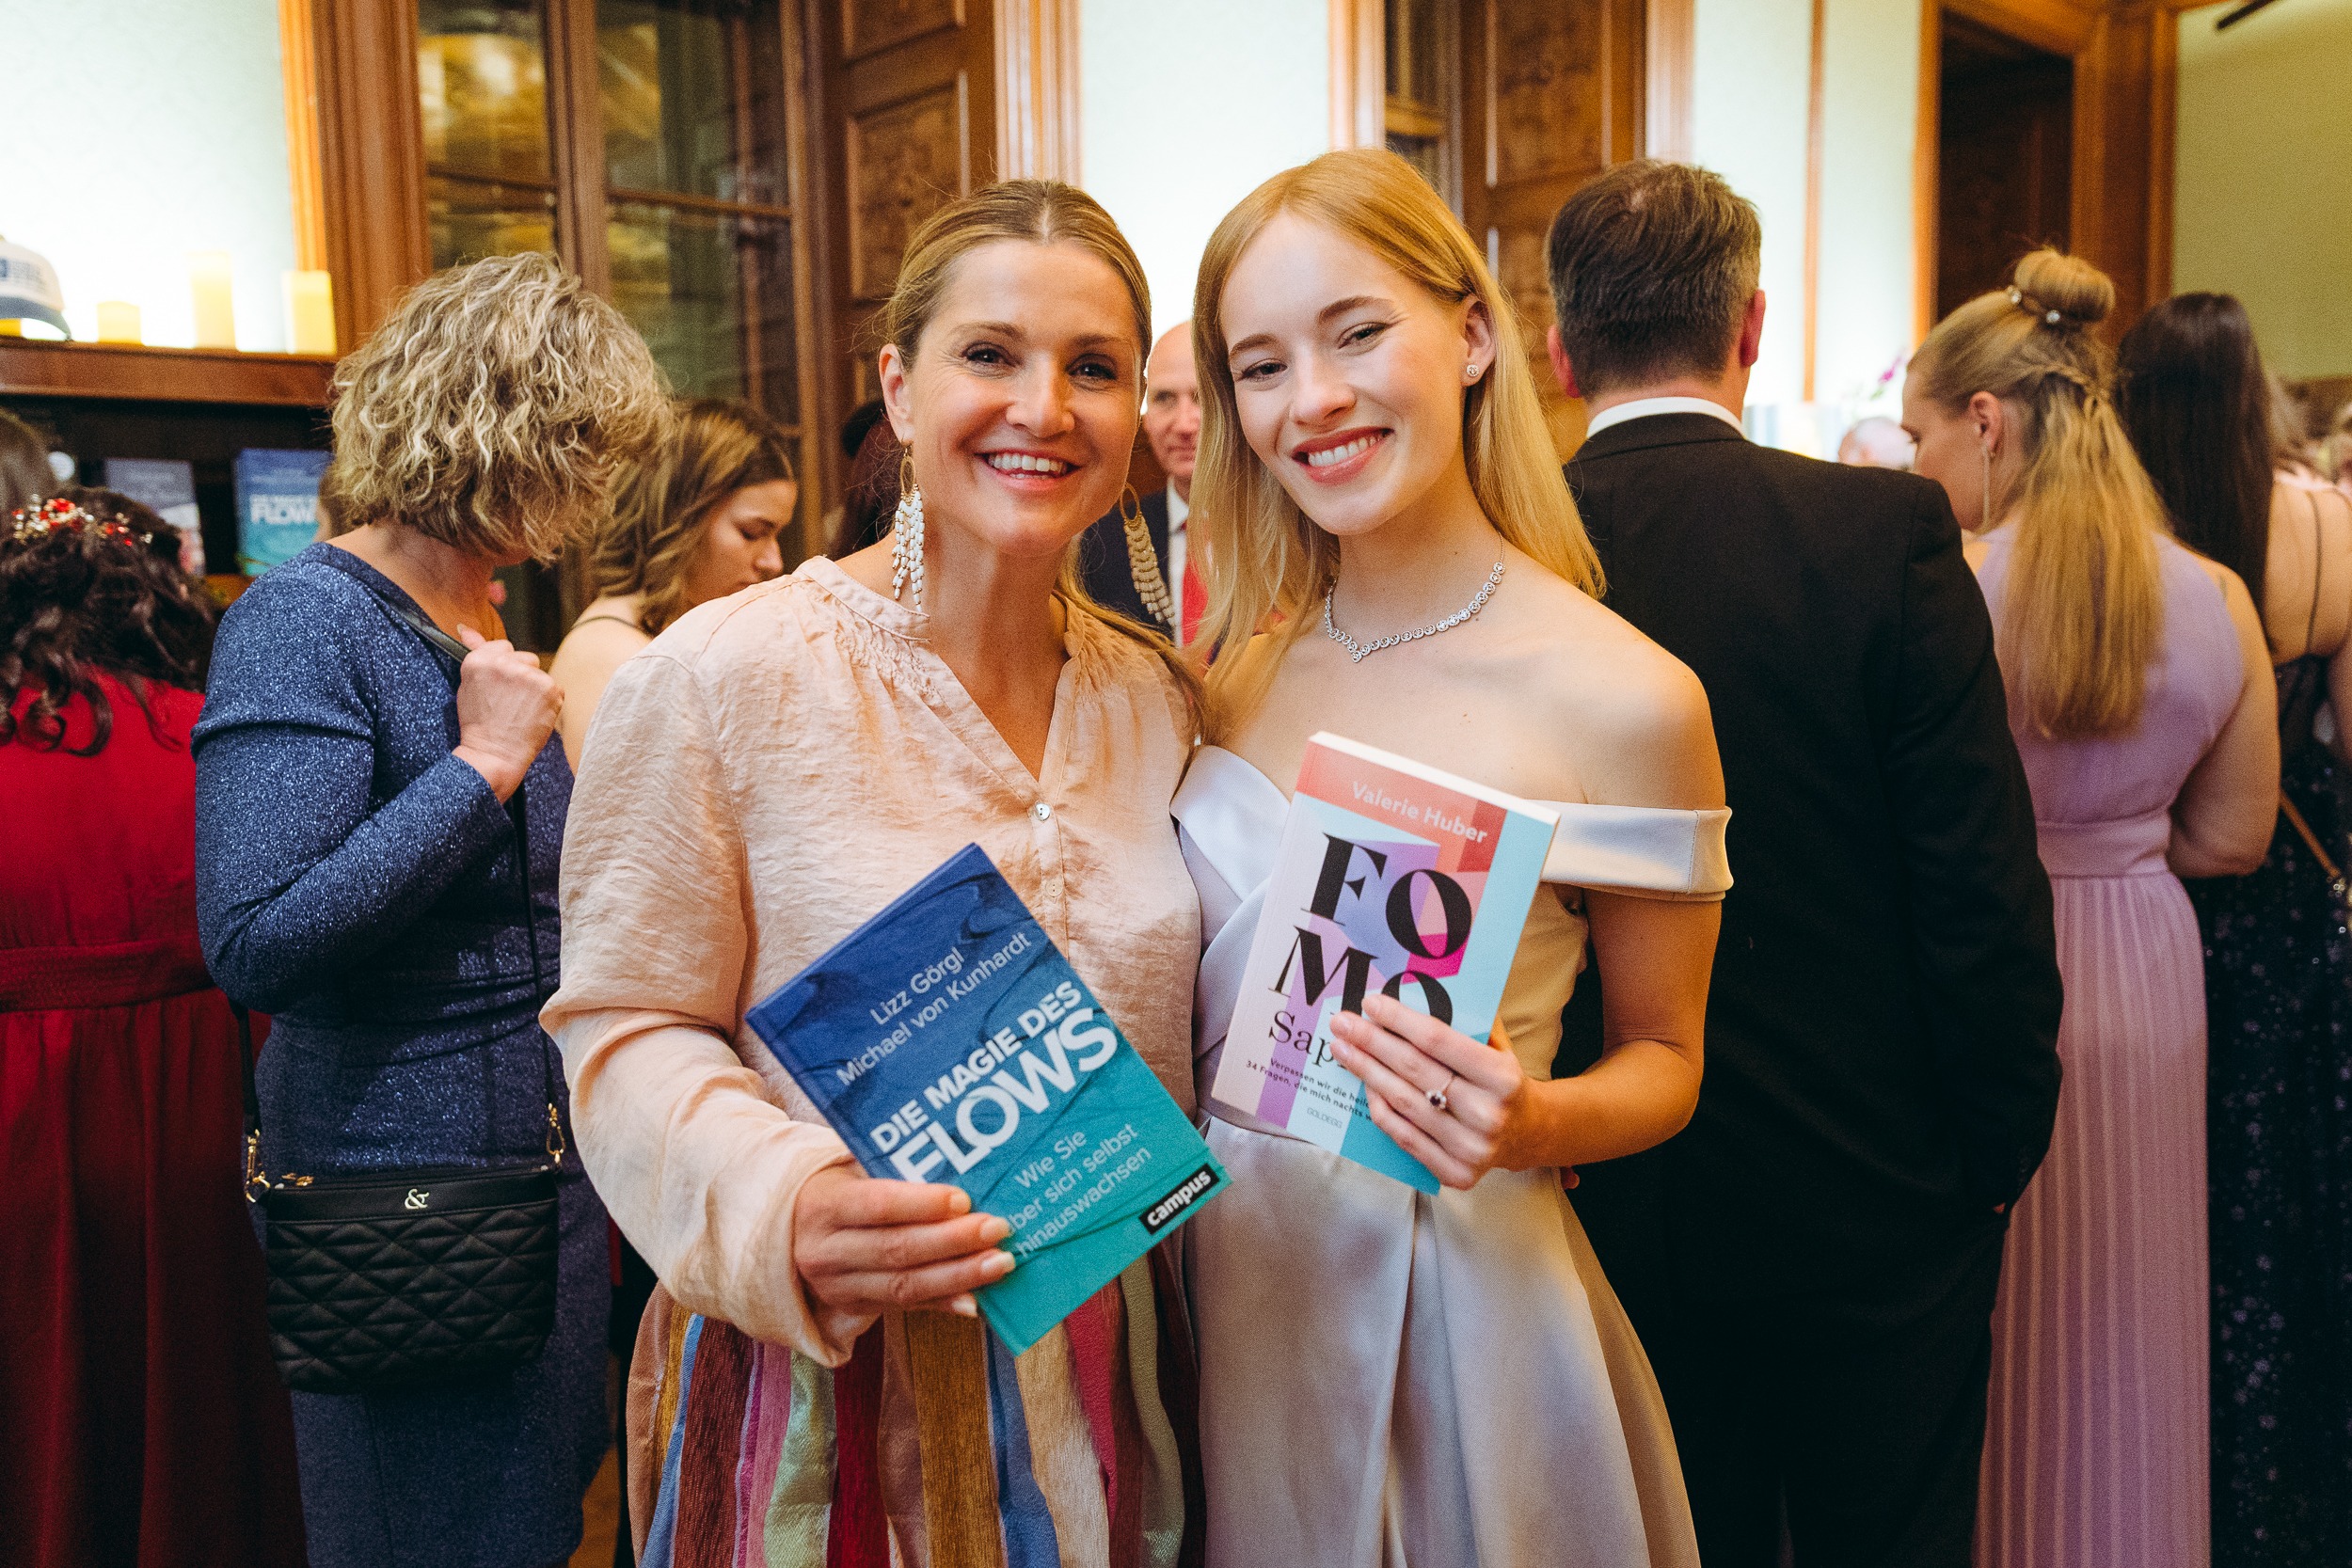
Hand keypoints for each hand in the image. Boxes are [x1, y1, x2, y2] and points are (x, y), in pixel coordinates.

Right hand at [451, 624, 560, 800]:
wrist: (494, 754)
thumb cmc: (479, 724)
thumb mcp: (468, 685)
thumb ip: (475, 654)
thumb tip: (465, 628)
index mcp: (479, 659)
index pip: (503, 646)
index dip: (504, 667)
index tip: (500, 685)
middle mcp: (503, 662)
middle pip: (525, 658)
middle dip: (521, 676)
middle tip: (509, 702)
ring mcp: (528, 674)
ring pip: (540, 673)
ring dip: (535, 688)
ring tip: (520, 710)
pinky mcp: (549, 687)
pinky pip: (555, 688)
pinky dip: (548, 701)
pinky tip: (533, 715)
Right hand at [792, 1165, 1015, 1333]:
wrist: (786, 1230)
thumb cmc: (835, 1188)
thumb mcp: (850, 1170)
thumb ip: (894, 1175)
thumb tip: (962, 1182)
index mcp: (823, 1206)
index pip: (878, 1206)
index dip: (923, 1204)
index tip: (964, 1199)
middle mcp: (825, 1251)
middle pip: (896, 1250)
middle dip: (953, 1241)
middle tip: (997, 1228)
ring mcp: (837, 1286)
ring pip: (904, 1285)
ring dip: (958, 1276)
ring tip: (999, 1263)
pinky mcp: (852, 1308)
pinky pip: (904, 1307)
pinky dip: (943, 1304)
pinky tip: (977, 1299)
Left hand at [1327, 997, 1539, 1190]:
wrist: (1528, 1134)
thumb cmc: (1503, 1081)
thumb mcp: (1499, 1046)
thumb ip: (1467, 1020)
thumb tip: (1417, 989)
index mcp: (1502, 1078)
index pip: (1437, 1041)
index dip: (1399, 1020)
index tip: (1370, 1003)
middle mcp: (1487, 1115)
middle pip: (1414, 1069)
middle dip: (1371, 1042)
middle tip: (1342, 1022)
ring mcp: (1470, 1148)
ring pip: (1403, 1102)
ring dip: (1366, 1071)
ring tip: (1343, 1049)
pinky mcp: (1455, 1173)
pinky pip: (1403, 1135)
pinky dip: (1379, 1107)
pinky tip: (1365, 1084)